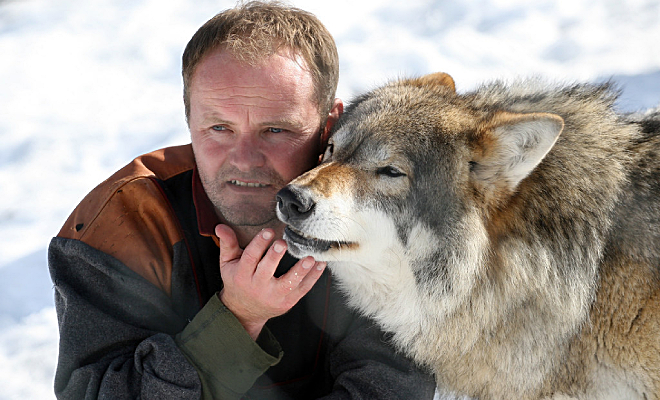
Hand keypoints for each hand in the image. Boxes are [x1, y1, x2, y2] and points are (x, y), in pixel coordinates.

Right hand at [215, 224, 326, 339]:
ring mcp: (274, 296)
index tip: (268, 231)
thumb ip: (227, 244)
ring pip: (287, 284)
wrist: (244, 311)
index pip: (250, 258)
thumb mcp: (227, 263)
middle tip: (282, 243)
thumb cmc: (237, 281)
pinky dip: (313, 277)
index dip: (258, 244)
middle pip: (266, 271)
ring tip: (309, 259)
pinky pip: (302, 290)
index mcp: (242, 275)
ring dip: (300, 271)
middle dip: (274, 257)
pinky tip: (320, 264)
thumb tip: (221, 226)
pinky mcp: (287, 302)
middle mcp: (257, 286)